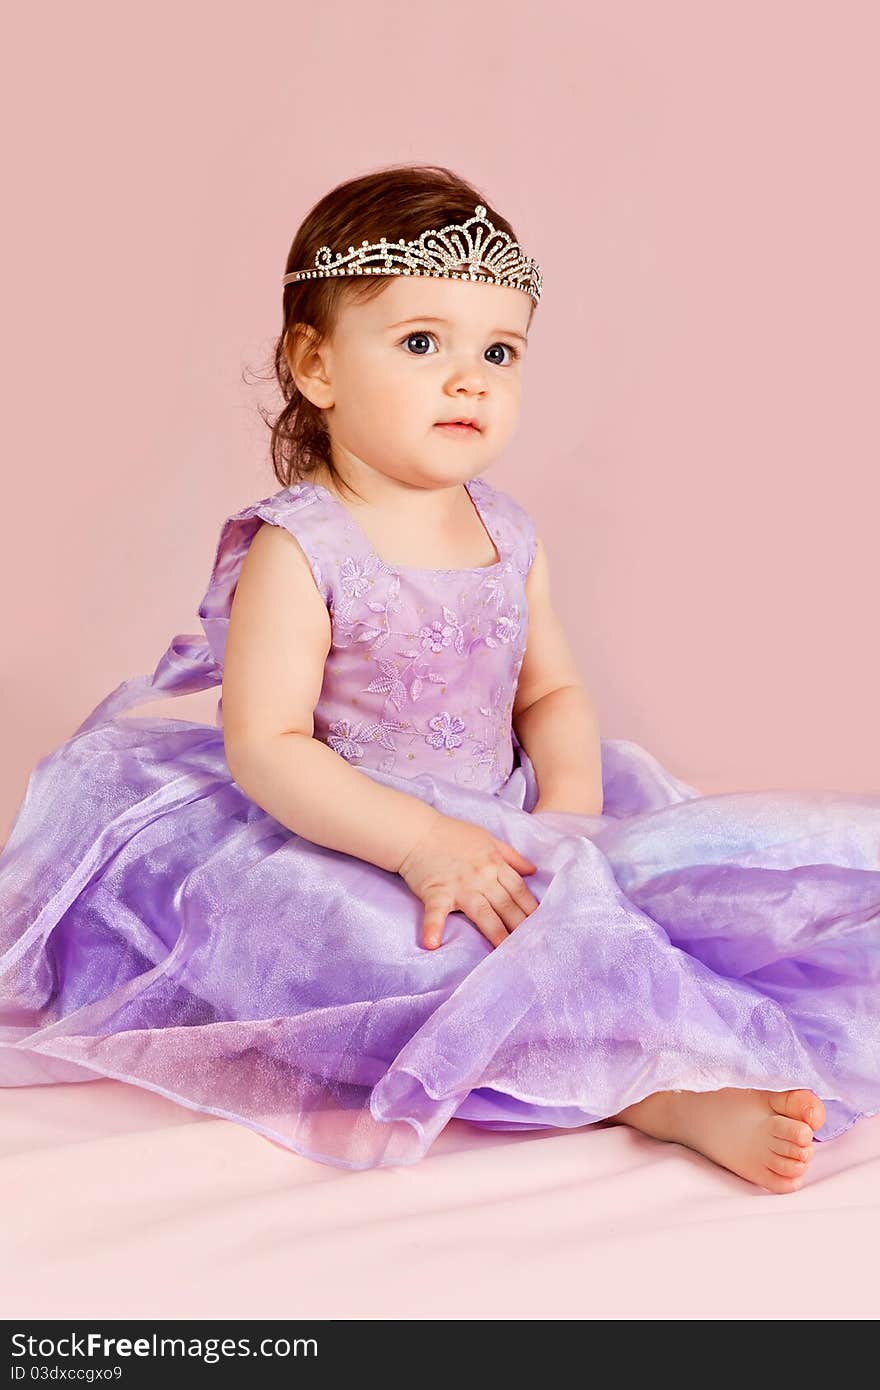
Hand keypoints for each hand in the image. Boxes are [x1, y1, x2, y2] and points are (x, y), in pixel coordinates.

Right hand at [396, 811, 539, 950]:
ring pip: (483, 912)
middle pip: (506, 904)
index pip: (519, 889)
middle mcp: (481, 876)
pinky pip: (436, 912)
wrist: (417, 832)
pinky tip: (432, 943)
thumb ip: (511, 856)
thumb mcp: (487, 839)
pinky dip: (433, 927)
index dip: (531, 909)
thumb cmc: (452, 834)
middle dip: (520, 926)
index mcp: (494, 863)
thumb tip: (533, 870)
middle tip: (532, 947)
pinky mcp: (436, 892)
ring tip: (504, 953)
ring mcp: (459, 886)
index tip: (542, 926)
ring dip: (495, 933)